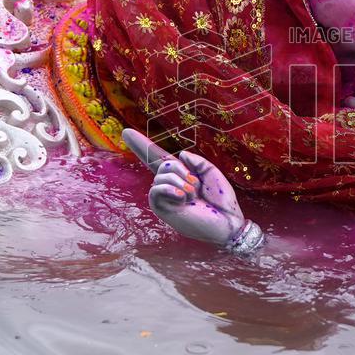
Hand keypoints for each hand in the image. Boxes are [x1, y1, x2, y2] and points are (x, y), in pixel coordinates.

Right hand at [122, 128, 245, 246]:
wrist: (228, 222)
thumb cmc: (222, 200)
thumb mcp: (211, 173)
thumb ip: (196, 161)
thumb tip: (179, 155)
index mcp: (182, 177)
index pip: (158, 159)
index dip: (143, 146)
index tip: (126, 131)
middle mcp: (171, 186)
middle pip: (163, 166)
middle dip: (181, 170)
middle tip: (196, 185)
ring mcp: (166, 198)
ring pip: (161, 176)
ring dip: (181, 182)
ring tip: (193, 195)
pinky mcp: (163, 210)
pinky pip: (155, 190)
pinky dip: (169, 189)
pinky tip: (182, 197)